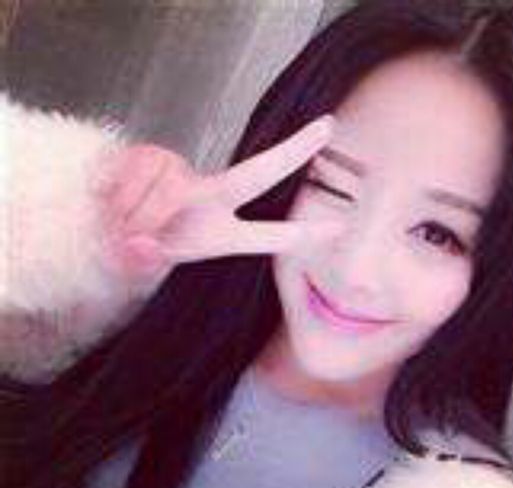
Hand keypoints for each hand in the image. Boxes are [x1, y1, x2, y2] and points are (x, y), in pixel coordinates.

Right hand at [99, 115, 341, 279]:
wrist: (102, 224)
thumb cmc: (135, 246)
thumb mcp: (145, 264)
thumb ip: (144, 258)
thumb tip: (140, 242)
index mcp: (220, 234)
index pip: (267, 235)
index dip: (301, 234)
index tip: (339, 227)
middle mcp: (210, 197)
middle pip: (258, 173)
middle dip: (293, 151)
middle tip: (330, 126)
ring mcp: (184, 171)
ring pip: (165, 192)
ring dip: (134, 214)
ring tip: (120, 224)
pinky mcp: (152, 152)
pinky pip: (137, 175)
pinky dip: (117, 196)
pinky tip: (111, 200)